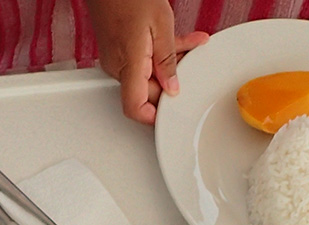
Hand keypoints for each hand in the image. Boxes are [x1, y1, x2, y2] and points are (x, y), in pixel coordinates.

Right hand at [86, 0, 207, 124]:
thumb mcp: (160, 23)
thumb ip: (167, 60)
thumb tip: (172, 88)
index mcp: (128, 63)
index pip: (136, 107)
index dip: (154, 117)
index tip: (172, 114)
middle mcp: (118, 66)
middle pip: (147, 92)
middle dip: (172, 83)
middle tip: (191, 66)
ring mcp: (116, 60)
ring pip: (147, 76)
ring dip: (170, 65)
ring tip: (192, 45)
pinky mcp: (118, 51)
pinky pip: (141, 63)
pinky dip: (161, 55)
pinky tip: (181, 43)